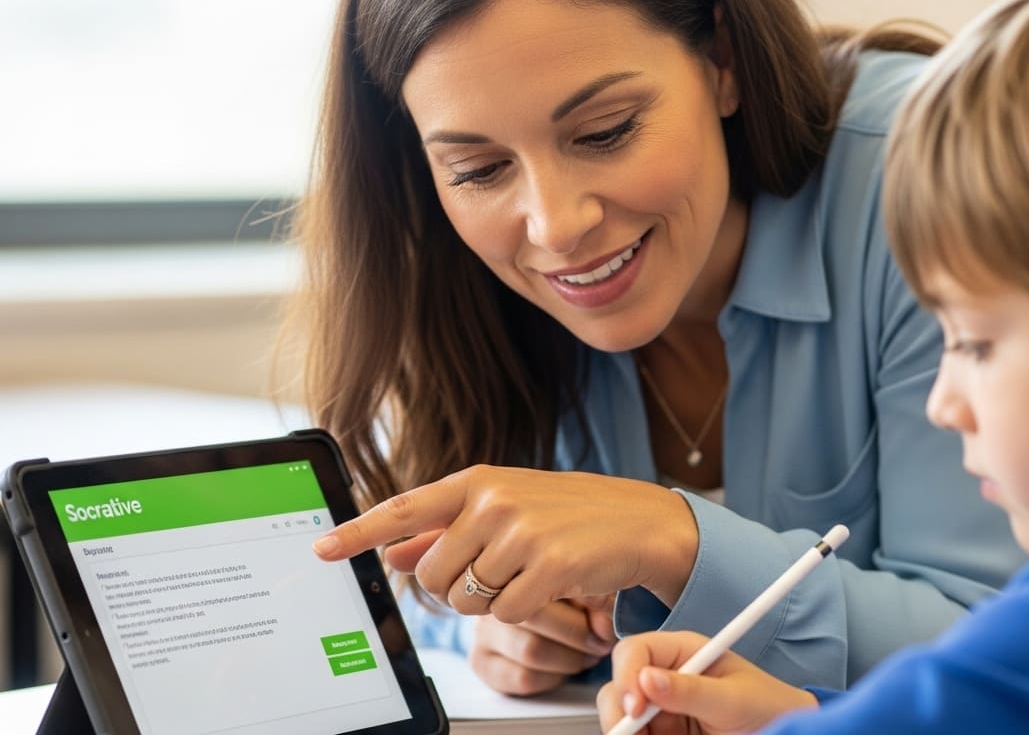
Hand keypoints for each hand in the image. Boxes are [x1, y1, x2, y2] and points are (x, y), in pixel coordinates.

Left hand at [311, 465, 698, 622]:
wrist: (640, 521)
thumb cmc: (570, 515)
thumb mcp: (504, 511)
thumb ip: (446, 531)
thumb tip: (395, 553)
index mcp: (477, 482)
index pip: (404, 508)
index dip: (359, 532)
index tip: (322, 549)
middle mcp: (494, 501)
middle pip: (434, 574)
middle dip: (456, 588)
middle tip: (494, 574)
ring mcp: (522, 531)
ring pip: (467, 598)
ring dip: (491, 601)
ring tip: (526, 574)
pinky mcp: (549, 564)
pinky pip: (505, 613)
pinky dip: (522, 611)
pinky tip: (547, 586)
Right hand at [473, 595, 617, 695]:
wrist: (535, 619)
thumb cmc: (567, 595)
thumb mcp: (586, 584)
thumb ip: (597, 598)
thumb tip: (603, 627)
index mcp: (516, 566)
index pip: (545, 582)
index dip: (582, 605)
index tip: (605, 623)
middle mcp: (492, 594)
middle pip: (535, 617)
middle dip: (579, 636)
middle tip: (601, 642)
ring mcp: (483, 629)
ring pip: (530, 650)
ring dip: (570, 659)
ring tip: (588, 655)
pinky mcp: (481, 661)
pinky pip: (522, 676)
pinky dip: (552, 677)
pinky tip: (563, 668)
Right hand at [598, 631, 817, 734]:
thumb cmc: (769, 707)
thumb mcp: (734, 699)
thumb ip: (691, 690)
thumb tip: (647, 679)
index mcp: (682, 653)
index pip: (635, 652)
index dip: (627, 676)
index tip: (636, 707)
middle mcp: (665, 680)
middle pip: (617, 689)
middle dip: (619, 714)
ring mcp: (660, 711)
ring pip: (621, 721)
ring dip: (626, 734)